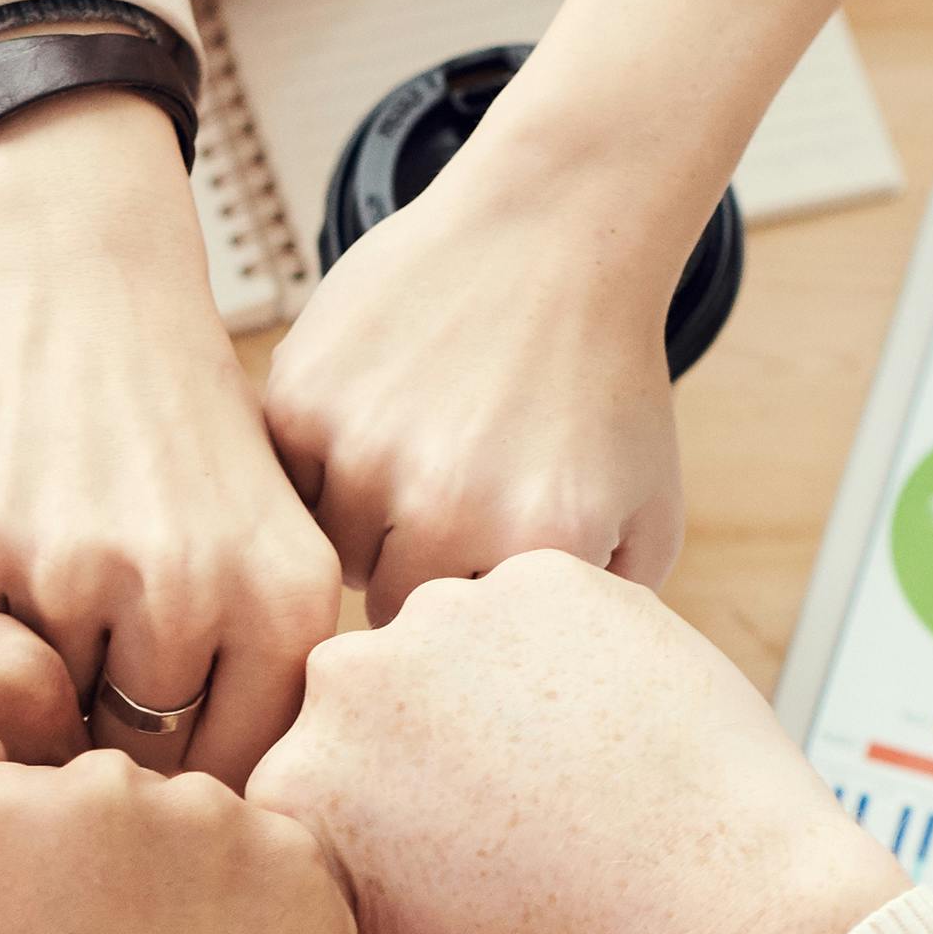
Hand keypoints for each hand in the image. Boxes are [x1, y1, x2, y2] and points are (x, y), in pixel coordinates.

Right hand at [0, 91, 337, 783]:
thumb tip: (233, 837)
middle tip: (101, 687)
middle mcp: (191, 591)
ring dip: (41, 684)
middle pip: (138, 759)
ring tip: (58, 605)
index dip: (193, 783)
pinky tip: (8, 554)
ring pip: (47, 715)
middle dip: (114, 740)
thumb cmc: (184, 438)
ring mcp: (76, 570)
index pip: (236, 775)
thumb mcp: (270, 543)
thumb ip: (262, 677)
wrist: (85, 292)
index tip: (168, 764)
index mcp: (285, 601)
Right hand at [0, 755, 381, 933]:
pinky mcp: (300, 852)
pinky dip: (270, 916)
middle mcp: (100, 782)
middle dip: (125, 868)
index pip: (29, 800)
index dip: (49, 882)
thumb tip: (44, 844)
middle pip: (120, 798)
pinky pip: (281, 861)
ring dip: (201, 886)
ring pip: (206, 825)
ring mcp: (209, 811)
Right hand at [253, 553, 895, 933]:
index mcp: (296, 790)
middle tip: (511, 816)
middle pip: (370, 708)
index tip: (439, 870)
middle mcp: (345, 684)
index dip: (372, 835)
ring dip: (488, 693)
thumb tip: (356, 908)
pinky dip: (569, 657)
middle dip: (421, 753)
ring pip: (450, 646)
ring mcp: (448, 616)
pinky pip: (538, 610)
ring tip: (570, 772)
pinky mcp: (543, 577)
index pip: (311, 794)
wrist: (719, 917)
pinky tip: (612, 728)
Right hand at [257, 129, 688, 610]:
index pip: (461, 655)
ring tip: (413, 459)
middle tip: (446, 504)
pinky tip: (372, 418)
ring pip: (327, 548)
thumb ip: (593, 621)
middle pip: (384, 608)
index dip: (471, 611)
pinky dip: (318, 463)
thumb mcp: (646, 515)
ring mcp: (364, 451)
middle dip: (412, 570)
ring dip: (361, 519)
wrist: (552, 234)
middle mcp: (444, 509)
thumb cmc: (600, 381)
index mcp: (532, 548)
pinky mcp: (302, 400)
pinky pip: (286, 482)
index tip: (486, 566)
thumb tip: (529, 699)